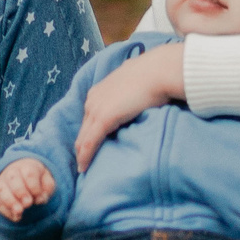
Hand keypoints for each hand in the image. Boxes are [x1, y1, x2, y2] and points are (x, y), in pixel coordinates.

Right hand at [0, 156, 54, 219]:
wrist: (21, 174)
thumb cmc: (37, 178)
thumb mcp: (47, 179)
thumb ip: (47, 187)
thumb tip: (40, 199)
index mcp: (27, 166)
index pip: (29, 174)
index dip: (34, 187)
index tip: (39, 197)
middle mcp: (12, 172)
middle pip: (13, 179)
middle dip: (20, 192)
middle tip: (28, 204)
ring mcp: (2, 182)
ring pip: (2, 190)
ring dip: (10, 202)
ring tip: (19, 212)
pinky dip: (6, 211)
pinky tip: (16, 217)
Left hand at [74, 46, 185, 170]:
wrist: (158, 71)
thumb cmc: (153, 75)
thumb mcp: (134, 83)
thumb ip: (129, 91)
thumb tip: (136, 94)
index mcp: (99, 91)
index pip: (89, 116)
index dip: (88, 132)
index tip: (90, 144)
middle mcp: (93, 99)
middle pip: (83, 128)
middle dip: (81, 145)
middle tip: (83, 161)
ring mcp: (96, 109)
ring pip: (83, 137)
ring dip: (82, 153)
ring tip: (83, 167)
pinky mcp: (103, 119)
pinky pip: (89, 142)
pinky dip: (86, 156)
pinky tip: (84, 167)